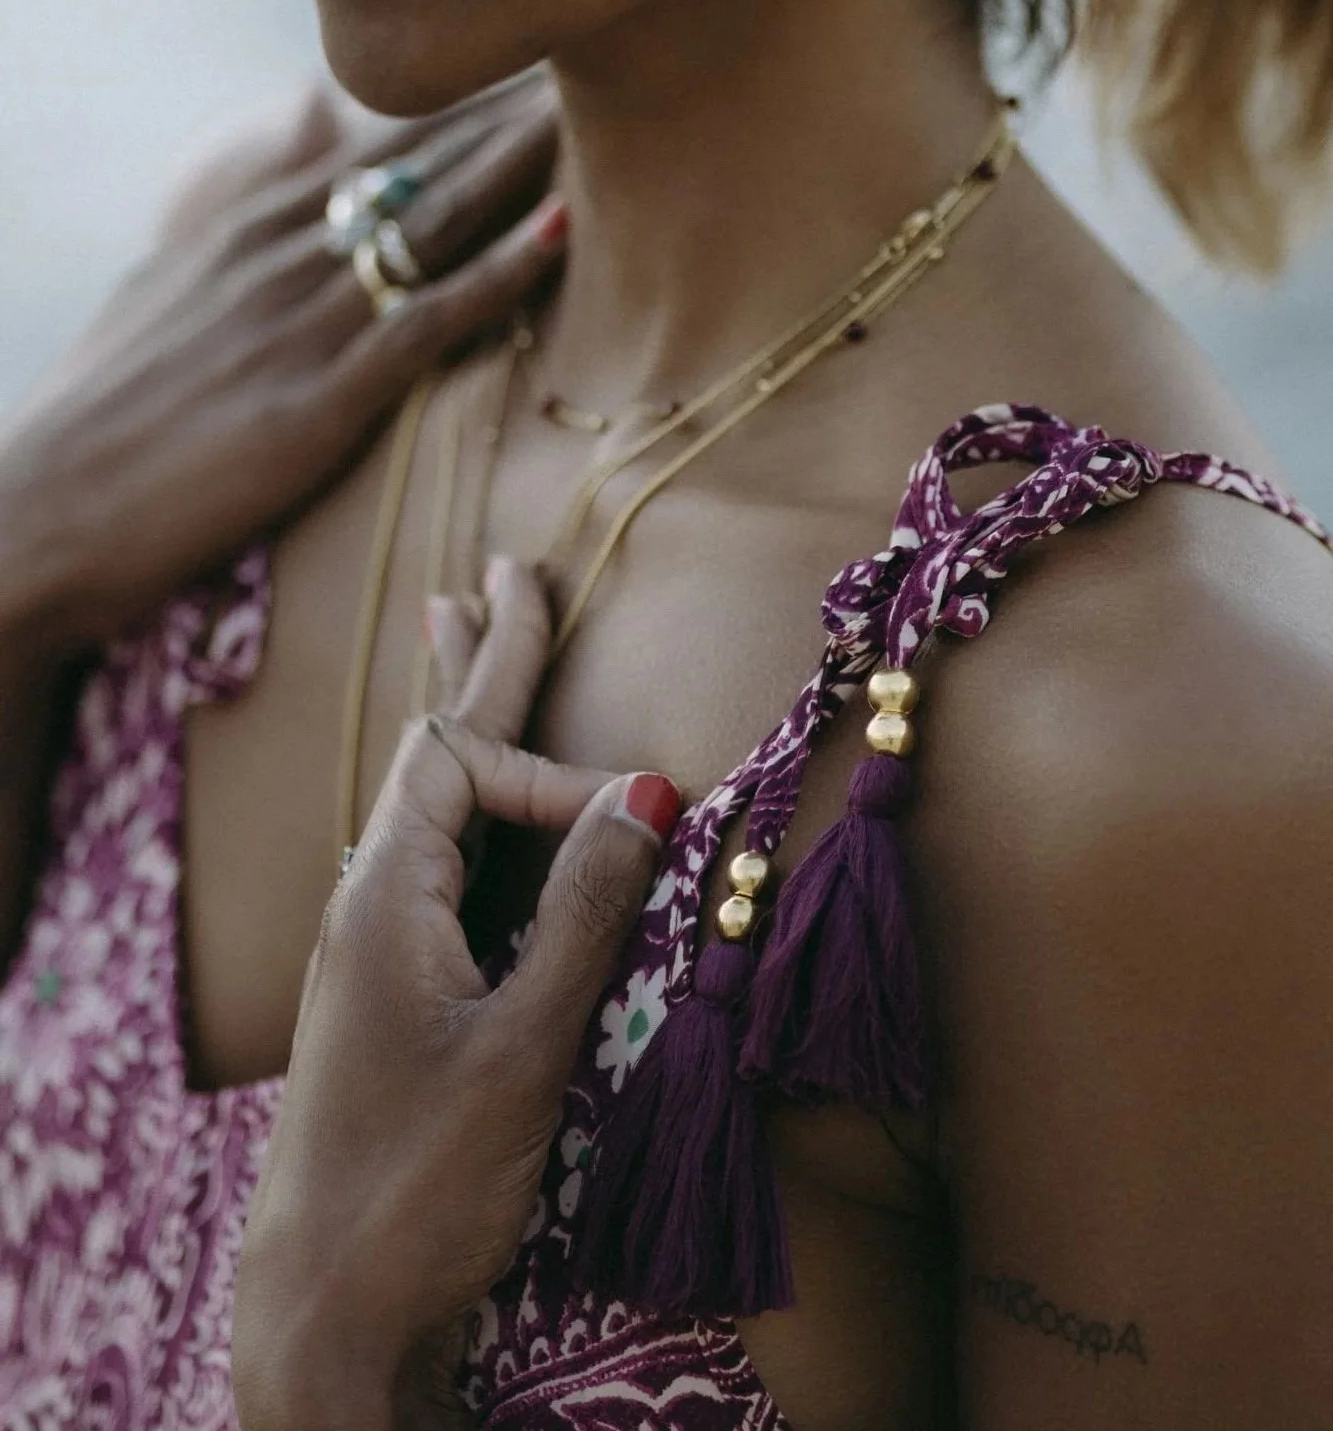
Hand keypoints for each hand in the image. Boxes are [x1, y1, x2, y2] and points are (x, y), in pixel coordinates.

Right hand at [0, 72, 560, 654]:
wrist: (38, 514)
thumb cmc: (100, 419)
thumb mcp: (162, 295)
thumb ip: (230, 236)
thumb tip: (275, 184)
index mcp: (248, 229)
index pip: (378, 147)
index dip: (466, 107)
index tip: (532, 71)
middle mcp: (281, 254)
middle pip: (422, 164)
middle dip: (510, 115)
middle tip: (591, 62)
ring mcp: (303, 320)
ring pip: (437, 221)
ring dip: (524, 166)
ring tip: (599, 115)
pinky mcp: (319, 397)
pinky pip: (430, 319)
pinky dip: (502, 271)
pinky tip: (562, 232)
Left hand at [233, 566, 680, 1430]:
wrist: (325, 1308)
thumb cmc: (422, 1182)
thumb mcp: (523, 1045)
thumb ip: (583, 912)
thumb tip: (645, 789)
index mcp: (385, 893)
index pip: (471, 764)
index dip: (561, 774)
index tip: (641, 818)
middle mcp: (370, 899)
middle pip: (436, 746)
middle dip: (484, 657)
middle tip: (506, 572)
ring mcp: (374, 943)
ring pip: (429, 795)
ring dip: (465, 711)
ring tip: (468, 630)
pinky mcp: (393, 990)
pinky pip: (435, 853)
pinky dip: (465, 795)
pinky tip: (464, 795)